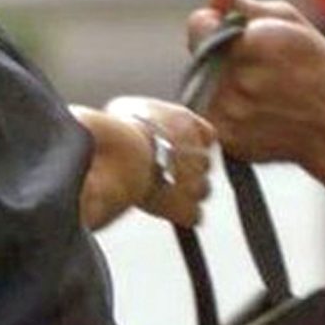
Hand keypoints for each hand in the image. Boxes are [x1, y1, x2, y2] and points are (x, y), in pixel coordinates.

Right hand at [100, 98, 214, 226]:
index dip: (193, 144)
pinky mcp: (188, 208)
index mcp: (185, 124)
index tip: (179, 150)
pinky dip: (182, 215)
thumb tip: (134, 119)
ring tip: (163, 194)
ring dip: (187, 193)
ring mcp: (196, 181)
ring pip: (203, 189)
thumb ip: (143, 116)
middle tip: (164, 173)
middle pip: (204, 164)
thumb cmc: (119, 129)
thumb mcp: (126, 108)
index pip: (205, 135)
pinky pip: (194, 215)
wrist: (123, 157)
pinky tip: (166, 211)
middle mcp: (197, 152)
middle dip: (188, 170)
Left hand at [186, 0, 324, 187]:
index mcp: (257, 45)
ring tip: (256, 89)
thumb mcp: (292, 24)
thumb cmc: (317, 69)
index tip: (235, 34)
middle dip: (218, 54)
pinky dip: (223, 108)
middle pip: (199, 56)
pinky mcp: (228, 139)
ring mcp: (232, 115)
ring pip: (200, 85)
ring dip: (218, 82)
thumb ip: (247, 6)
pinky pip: (208, 114)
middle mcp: (240, 81)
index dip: (212, 24)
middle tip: (254, 65)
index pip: (200, 25)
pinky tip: (253, 110)